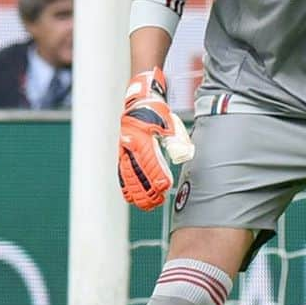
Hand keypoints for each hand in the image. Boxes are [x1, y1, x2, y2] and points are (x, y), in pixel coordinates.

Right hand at [117, 67, 194, 210]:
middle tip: (157, 202)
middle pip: (138, 174)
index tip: (164, 189)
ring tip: (146, 204)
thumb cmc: (157, 111)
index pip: (151, 163)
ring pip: (129, 176)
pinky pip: (122, 172)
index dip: (157, 177)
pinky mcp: (123, 152)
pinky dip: (126, 186)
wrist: (139, 100)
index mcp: (143, 138)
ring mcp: (125, 150)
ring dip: (137, 192)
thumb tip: (182, 154)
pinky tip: (130, 197)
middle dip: (147, 191)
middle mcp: (131, 146)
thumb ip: (176, 138)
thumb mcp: (170, 122)